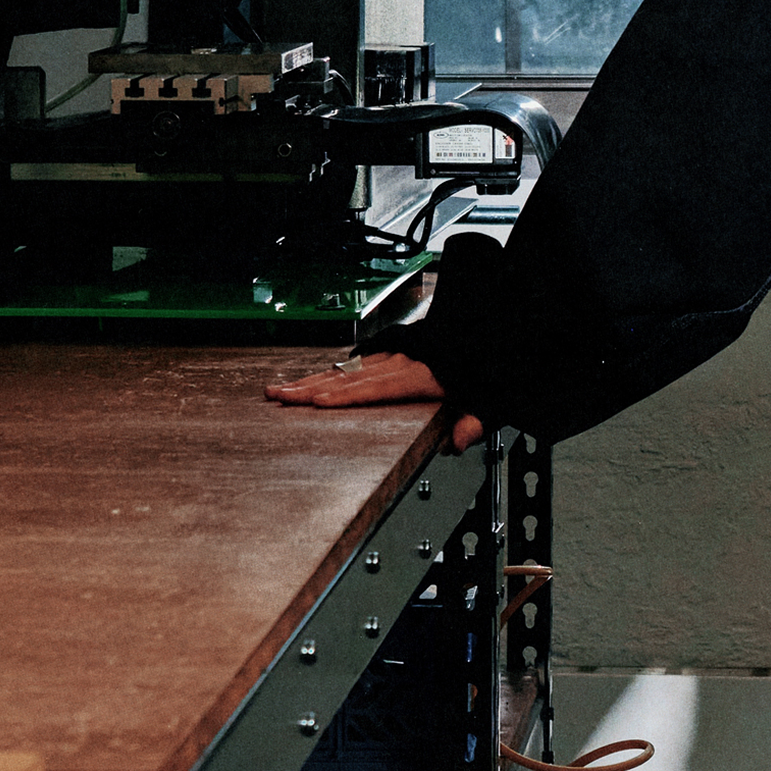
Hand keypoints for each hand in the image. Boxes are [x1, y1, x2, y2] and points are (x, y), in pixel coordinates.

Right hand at [268, 351, 487, 451]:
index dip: (346, 396)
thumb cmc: (489, 365)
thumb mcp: (491, 397)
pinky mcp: (395, 349)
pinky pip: (357, 361)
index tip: (315, 402)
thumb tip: (458, 442)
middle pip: (351, 376)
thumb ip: (475, 420)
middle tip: (277, 397)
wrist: (492, 329)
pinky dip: (331, 372)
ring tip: (280, 389)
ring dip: (312, 379)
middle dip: (310, 388)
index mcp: (425, 373)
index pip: (377, 387)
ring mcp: (397, 352)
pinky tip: (312, 379)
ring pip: (348, 367)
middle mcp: (405, 360)